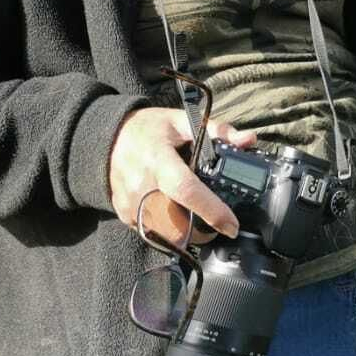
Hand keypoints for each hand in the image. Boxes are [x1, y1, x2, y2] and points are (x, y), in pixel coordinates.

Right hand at [108, 105, 257, 242]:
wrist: (106, 138)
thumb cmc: (147, 129)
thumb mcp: (181, 121)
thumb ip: (217, 130)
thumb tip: (248, 140)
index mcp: (158, 159)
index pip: (186, 190)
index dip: (211, 210)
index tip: (232, 225)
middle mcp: (141, 185)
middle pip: (177, 222)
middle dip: (202, 229)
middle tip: (219, 223)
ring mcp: (130, 203)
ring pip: (164, 234)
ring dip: (186, 233)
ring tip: (199, 221)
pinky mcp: (123, 214)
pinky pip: (150, 232)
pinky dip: (167, 229)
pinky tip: (175, 214)